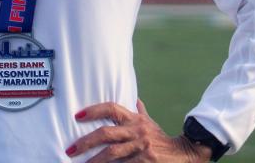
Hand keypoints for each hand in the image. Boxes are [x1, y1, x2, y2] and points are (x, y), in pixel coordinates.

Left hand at [66, 99, 210, 161]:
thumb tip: (135, 98)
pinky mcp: (144, 162)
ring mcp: (141, 147)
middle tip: (71, 149)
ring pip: (112, 153)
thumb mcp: (150, 123)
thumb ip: (140, 111)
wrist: (183, 153)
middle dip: (86, 142)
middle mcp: (136, 131)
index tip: (77, 116)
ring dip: (94, 161)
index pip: (111, 109)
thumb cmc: (161, 138)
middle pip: (106, 133)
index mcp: (135, 119)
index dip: (94, 110)